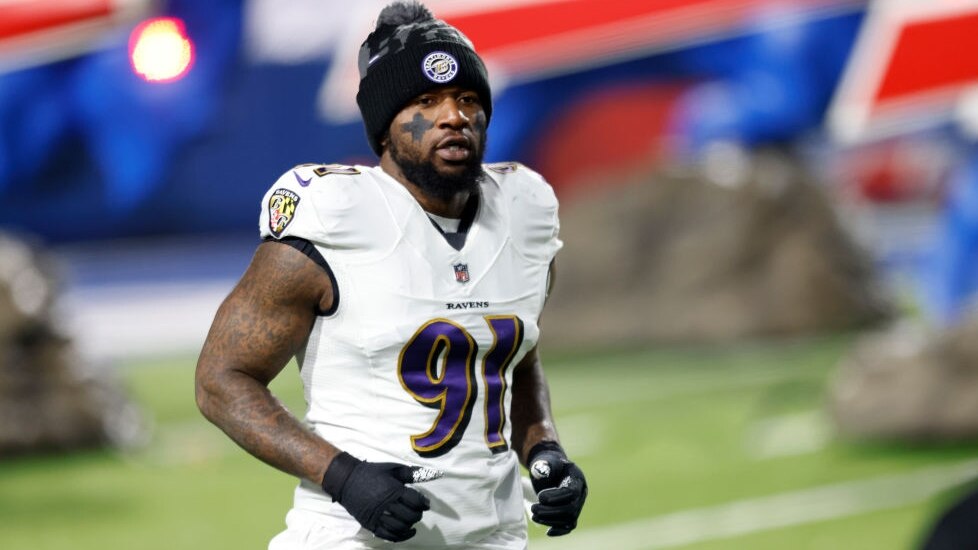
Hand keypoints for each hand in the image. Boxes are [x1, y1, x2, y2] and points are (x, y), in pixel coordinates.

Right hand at [322, 452, 442, 541]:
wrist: (347, 480)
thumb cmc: (371, 473)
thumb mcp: (392, 469)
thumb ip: (411, 473)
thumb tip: (431, 473)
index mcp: (394, 490)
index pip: (415, 501)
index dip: (423, 503)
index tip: (425, 504)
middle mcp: (386, 505)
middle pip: (409, 516)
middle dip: (417, 515)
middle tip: (418, 511)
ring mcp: (378, 516)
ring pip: (400, 527)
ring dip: (410, 526)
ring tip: (412, 521)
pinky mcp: (370, 524)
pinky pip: (388, 535)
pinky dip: (400, 536)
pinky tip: (406, 532)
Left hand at [527, 441, 587, 535]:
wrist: (550, 470)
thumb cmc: (547, 464)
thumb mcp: (546, 460)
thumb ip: (545, 465)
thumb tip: (541, 474)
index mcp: (577, 478)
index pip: (571, 492)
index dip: (556, 497)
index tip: (540, 497)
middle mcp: (581, 493)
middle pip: (571, 509)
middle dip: (551, 511)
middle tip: (534, 508)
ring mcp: (577, 504)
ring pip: (569, 519)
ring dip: (550, 520)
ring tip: (534, 515)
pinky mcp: (571, 513)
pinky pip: (569, 525)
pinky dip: (559, 530)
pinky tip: (548, 531)